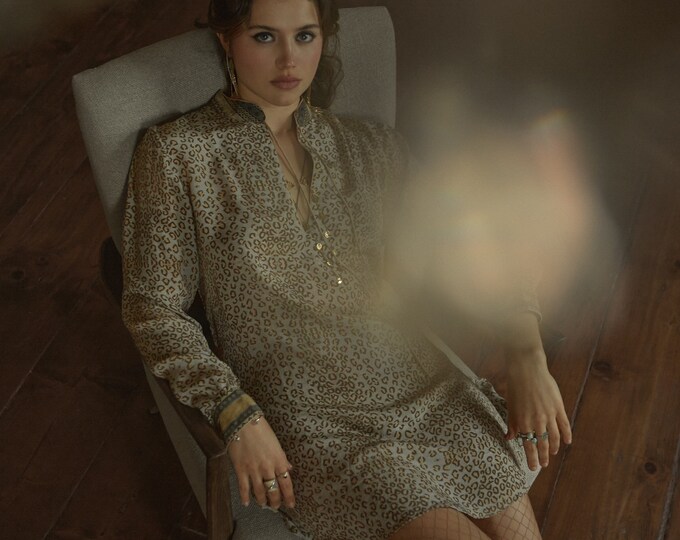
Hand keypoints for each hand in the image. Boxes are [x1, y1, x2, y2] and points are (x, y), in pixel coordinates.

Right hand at [227, 416, 294, 509]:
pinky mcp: (240, 470)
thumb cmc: (261, 430)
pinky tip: (246, 503)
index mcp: (279, 460)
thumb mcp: (276, 443)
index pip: (287, 484)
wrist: (243, 422)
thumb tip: (288, 469)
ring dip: (262, 501)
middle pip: (273, 491)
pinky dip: (245, 497)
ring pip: (259, 492)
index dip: (289, 496)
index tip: (291, 505)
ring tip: (263, 505)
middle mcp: (267, 468)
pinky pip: (244, 488)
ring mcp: (253, 470)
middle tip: (276, 506)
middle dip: (275, 501)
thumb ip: (282, 458)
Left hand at [504, 348, 571, 470]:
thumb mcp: (510, 407)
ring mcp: (549, 415)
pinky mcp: (558, 407)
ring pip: (554, 436)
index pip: (528, 446)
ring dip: (553, 447)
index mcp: (523, 422)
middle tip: (544, 465)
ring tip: (552, 453)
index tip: (532, 467)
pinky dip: (567, 434)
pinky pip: (564, 424)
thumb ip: (512, 424)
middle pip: (541, 444)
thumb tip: (509, 438)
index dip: (531, 458)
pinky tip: (567, 442)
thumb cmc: (515, 387)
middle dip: (542, 456)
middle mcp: (537, 421)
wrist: (527, 370)